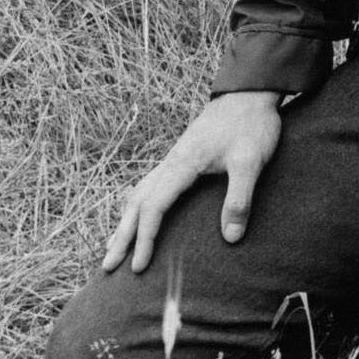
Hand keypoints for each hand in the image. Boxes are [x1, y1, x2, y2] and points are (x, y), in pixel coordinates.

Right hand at [102, 91, 281, 273]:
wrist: (250, 91)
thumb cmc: (251, 123)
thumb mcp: (251, 161)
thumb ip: (240, 198)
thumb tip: (231, 238)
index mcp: (183, 163)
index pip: (154, 206)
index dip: (146, 238)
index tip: (139, 267)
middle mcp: (172, 161)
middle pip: (137, 202)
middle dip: (122, 236)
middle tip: (108, 267)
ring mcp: (175, 158)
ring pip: (140, 192)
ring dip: (126, 221)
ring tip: (114, 247)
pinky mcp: (182, 156)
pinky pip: (150, 185)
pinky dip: (138, 206)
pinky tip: (139, 214)